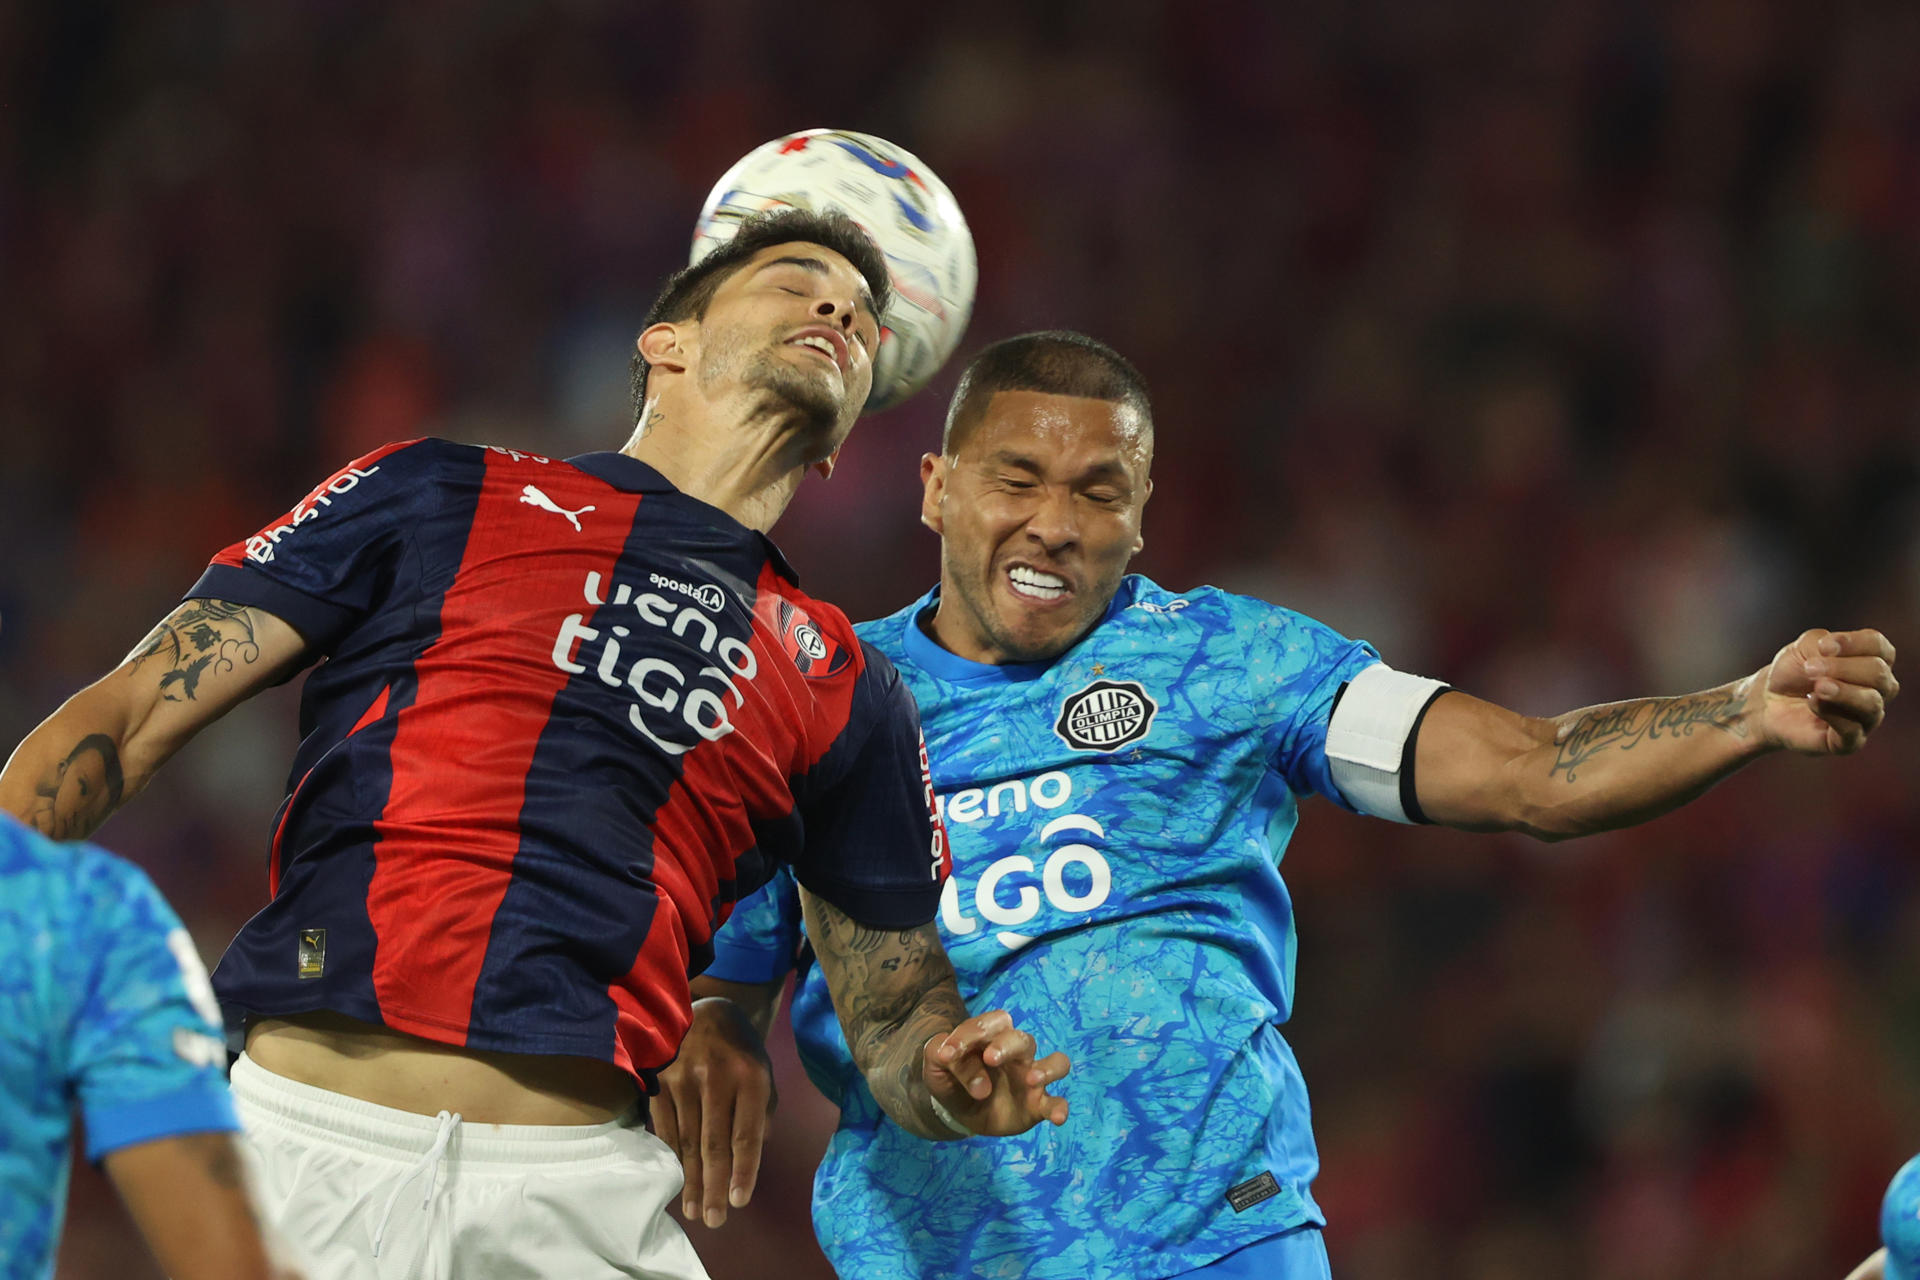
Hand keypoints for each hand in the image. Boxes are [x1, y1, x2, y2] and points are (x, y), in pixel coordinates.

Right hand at [653, 998, 776, 1228]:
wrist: (703, 1009)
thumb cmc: (739, 1049)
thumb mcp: (764, 1070)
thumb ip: (764, 1111)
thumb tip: (753, 1153)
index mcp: (751, 1077)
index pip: (747, 1135)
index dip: (744, 1172)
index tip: (739, 1203)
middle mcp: (717, 1078)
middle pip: (714, 1144)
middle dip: (715, 1186)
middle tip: (715, 1220)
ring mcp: (684, 1079)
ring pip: (687, 1141)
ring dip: (691, 1180)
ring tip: (696, 1210)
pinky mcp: (660, 1082)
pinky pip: (665, 1128)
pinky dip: (672, 1158)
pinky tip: (676, 1180)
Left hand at [922, 1010, 1069, 1137]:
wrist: (960, 1112)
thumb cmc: (954, 1080)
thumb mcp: (938, 1068)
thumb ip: (941, 1056)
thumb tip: (952, 1058)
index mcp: (992, 1038)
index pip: (990, 1023)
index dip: (970, 1034)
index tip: (947, 1055)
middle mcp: (1017, 1053)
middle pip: (1022, 1038)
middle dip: (1007, 1045)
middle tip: (990, 1059)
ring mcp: (1032, 1077)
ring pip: (1057, 1062)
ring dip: (1047, 1068)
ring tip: (1031, 1079)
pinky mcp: (1039, 1104)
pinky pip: (1058, 1101)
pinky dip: (1061, 1107)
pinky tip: (1058, 1117)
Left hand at [1757, 628, 1897, 754]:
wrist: (1768, 703)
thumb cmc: (1793, 673)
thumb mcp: (1804, 647)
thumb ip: (1824, 643)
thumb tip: (1834, 653)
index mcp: (1873, 662)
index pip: (1879, 647)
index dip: (1854, 643)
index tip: (1823, 646)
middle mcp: (1878, 691)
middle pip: (1878, 674)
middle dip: (1842, 668)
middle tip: (1809, 668)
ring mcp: (1867, 718)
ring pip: (1872, 704)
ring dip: (1842, 691)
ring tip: (1817, 686)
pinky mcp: (1850, 742)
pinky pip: (1852, 730)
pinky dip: (1831, 713)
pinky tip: (1812, 703)